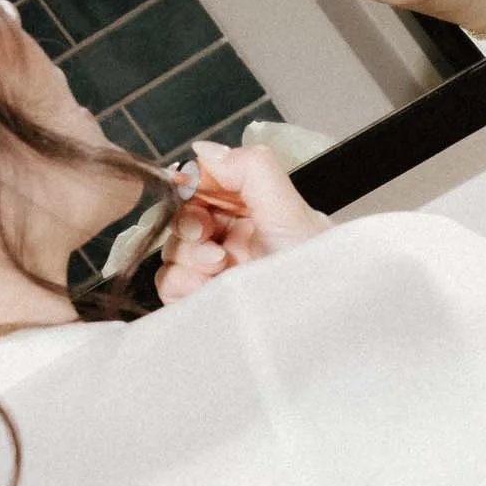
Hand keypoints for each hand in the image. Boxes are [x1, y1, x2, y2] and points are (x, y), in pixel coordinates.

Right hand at [155, 138, 326, 302]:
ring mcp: (218, 275)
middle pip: (185, 218)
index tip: (189, 188)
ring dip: (188, 257)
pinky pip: (170, 285)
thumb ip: (252, 169)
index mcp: (259, 214)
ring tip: (218, 268)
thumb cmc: (315, 276)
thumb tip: (205, 150)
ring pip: (174, 251)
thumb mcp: (291, 213)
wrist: (314, 335)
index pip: (211, 186)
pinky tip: (206, 290)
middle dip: (190, 223)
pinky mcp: (204, 304)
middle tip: (205, 235)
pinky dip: (181, 284)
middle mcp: (236, 242)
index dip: (195, 185)